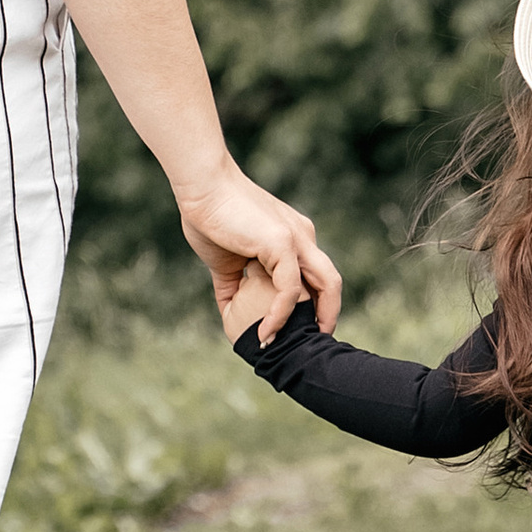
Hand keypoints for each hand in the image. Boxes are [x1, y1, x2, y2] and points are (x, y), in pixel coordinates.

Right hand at [177, 157, 340, 336]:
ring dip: (318, 319)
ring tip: (298, 345)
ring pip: (326, 284)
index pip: (315, 276)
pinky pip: (290, 288)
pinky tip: (266, 332)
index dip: (313, 306)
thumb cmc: (209, 216)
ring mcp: (296, 238)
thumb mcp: (226, 259)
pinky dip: (281, 315)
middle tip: (312, 343)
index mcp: (293, 238)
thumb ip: (235, 282)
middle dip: (328, 315)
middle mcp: (302, 237)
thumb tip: (231, 309)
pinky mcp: (282, 242)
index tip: (299, 330)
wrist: (201, 186)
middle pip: (331, 282)